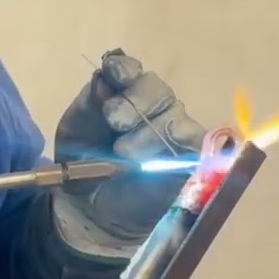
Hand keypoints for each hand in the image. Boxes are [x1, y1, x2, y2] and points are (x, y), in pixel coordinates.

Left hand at [51, 49, 206, 259]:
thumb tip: (104, 78)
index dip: (124, 70)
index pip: (132, 71)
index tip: (113, 74)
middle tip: (114, 122)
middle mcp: (156, 107)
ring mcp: (177, 131)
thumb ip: (90, 102)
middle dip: (133, 103)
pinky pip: (201, 144)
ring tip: (124, 156)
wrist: (90, 208)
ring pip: (174, 117)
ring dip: (148, 135)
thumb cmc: (82, 164)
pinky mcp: (193, 159)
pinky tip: (162, 159)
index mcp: (126, 94)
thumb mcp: (76, 129)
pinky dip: (181, 148)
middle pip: (157, 90)